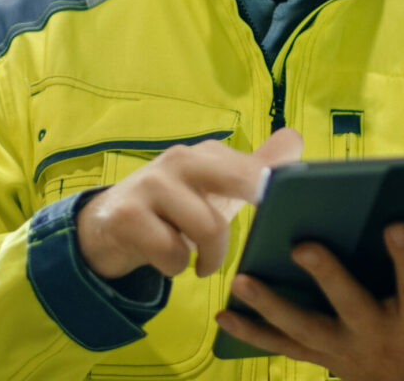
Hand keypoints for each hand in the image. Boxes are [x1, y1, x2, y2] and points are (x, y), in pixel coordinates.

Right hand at [76, 127, 302, 279]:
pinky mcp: (127, 215)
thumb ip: (256, 167)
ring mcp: (153, 184)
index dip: (275, 186)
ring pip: (208, 227)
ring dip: (209, 256)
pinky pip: (172, 253)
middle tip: (261, 229)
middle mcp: (182, 159)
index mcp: (207, 153)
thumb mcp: (216, 189)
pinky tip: (167, 259)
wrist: (108, 224)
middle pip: (238, 178)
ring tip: (200, 261)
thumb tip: (296, 138)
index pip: (254, 165)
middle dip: (258, 199)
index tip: (288, 203)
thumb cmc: (176, 206)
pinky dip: (176, 266)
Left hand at [216, 223, 403, 380]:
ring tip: (241, 280)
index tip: (397, 224)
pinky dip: (252, 334)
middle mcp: (376, 336)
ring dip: (270, 306)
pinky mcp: (323, 358)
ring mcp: (344, 351)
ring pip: (303, 329)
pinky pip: (283, 349)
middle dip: (326, 276)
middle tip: (301, 245)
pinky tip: (223, 316)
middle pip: (349, 305)